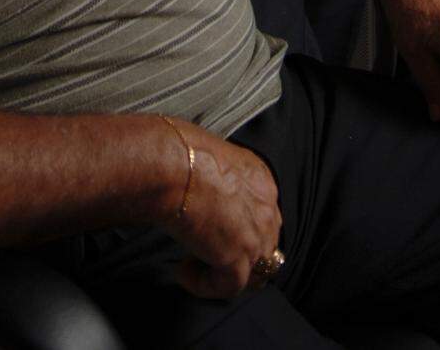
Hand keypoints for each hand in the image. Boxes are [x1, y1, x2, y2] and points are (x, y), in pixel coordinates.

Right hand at [161, 125, 282, 299]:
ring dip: (223, 271)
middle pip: (264, 245)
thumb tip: (197, 187)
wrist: (173, 165)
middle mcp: (266, 207)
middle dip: (236, 253)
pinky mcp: (238, 259)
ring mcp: (256, 236)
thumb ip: (215, 176)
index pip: (262, 214)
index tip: (210, 227)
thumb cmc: (178, 151)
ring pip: (252, 271)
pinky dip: (204, 284)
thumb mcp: (211, 155)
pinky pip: (228, 287)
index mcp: (260, 178)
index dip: (238, 227)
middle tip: (204, 250)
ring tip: (193, 263)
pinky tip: (183, 271)